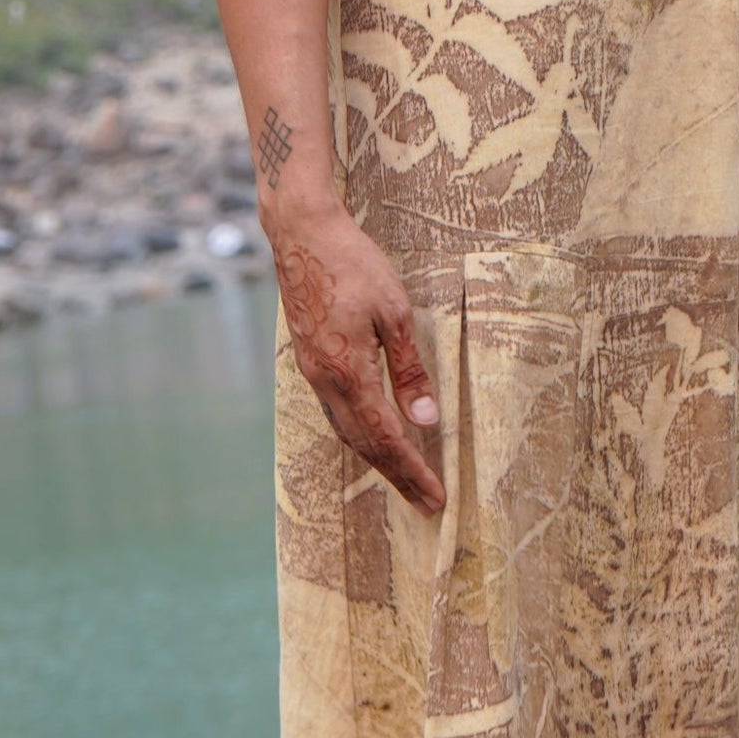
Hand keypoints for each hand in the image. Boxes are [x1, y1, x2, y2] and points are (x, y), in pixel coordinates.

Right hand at [269, 196, 445, 512]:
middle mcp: (325, 380)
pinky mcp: (310, 360)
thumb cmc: (353, 264)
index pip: (386, 437)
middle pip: (363, 444)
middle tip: (426, 503)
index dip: (412, 471)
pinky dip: (359, 434)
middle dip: (397, 476)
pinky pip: (336, 411)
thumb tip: (426, 420)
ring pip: (346, 431)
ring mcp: (313, 372)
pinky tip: (373, 437)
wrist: (302, 234)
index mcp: (348, 371)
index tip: (436, 497)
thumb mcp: (396, 312)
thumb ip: (410, 370)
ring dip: (376, 460)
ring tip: (405, 479)